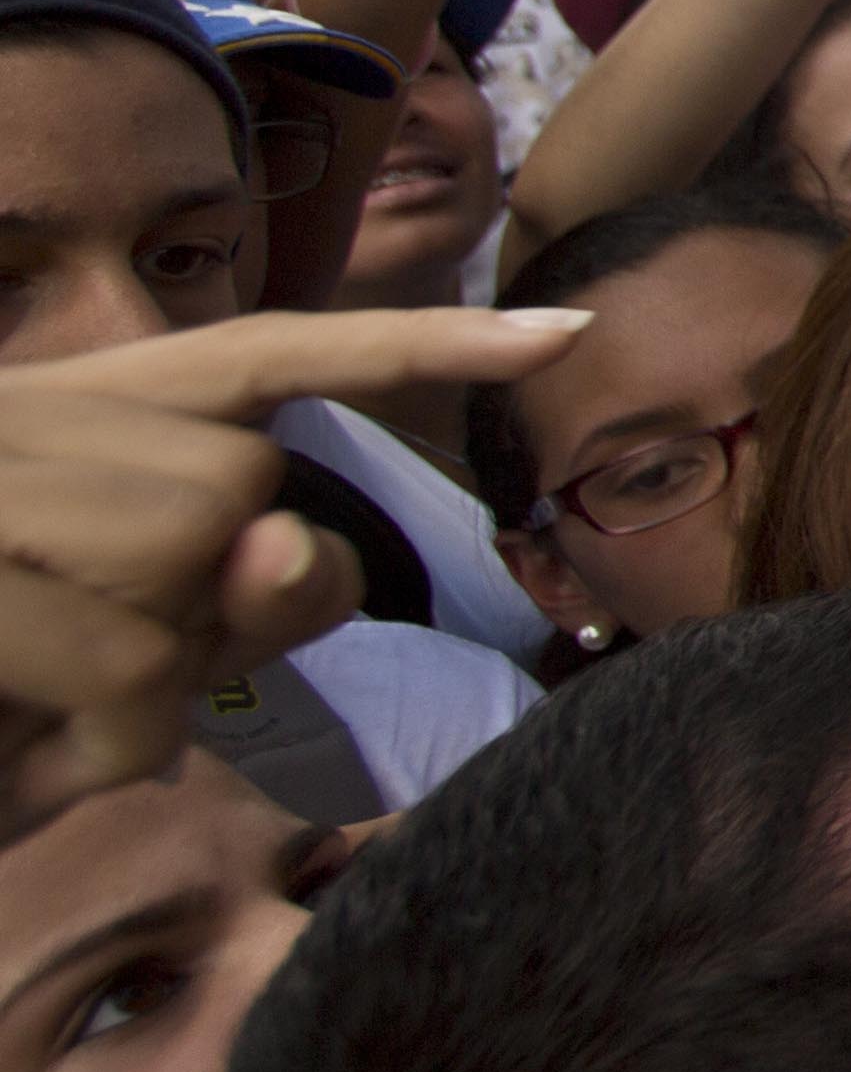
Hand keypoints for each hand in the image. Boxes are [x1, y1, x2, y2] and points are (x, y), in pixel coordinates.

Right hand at [0, 308, 587, 831]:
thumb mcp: (98, 632)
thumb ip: (223, 597)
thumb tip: (285, 552)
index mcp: (85, 406)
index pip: (277, 352)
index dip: (422, 350)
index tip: (574, 330)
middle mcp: (48, 416)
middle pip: (253, 512)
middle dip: (210, 615)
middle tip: (86, 657)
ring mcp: (7, 483)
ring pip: (193, 597)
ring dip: (144, 691)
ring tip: (35, 692)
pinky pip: (134, 676)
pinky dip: (108, 741)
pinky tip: (30, 730)